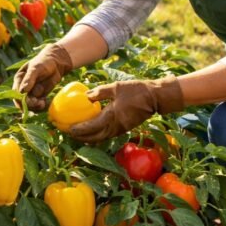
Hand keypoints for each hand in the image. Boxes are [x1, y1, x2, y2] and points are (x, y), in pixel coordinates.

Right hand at [12, 44, 73, 110]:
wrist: (56, 63)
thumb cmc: (44, 62)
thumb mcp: (36, 68)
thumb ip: (29, 79)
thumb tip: (22, 91)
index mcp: (19, 79)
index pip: (16, 92)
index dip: (21, 99)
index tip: (30, 101)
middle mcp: (23, 87)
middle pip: (22, 101)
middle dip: (29, 104)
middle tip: (39, 104)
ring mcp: (31, 92)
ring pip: (30, 105)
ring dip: (36, 106)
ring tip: (43, 103)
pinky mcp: (40, 96)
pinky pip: (38, 105)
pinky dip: (42, 106)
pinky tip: (46, 103)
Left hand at [69, 77, 183, 143]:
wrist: (155, 98)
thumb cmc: (136, 90)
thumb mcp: (116, 87)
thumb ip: (100, 92)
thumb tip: (86, 96)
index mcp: (113, 115)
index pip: (93, 126)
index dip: (81, 129)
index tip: (70, 129)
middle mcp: (116, 125)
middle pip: (96, 137)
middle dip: (82, 137)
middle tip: (70, 134)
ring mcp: (121, 129)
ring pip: (102, 137)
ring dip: (90, 138)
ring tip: (79, 135)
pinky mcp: (125, 128)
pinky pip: (108, 135)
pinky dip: (99, 135)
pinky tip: (93, 131)